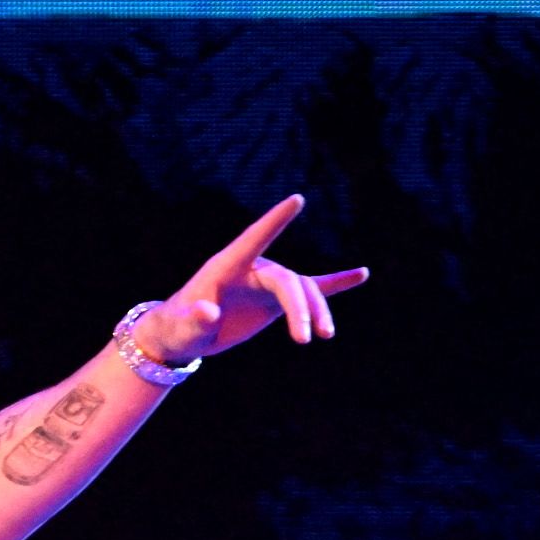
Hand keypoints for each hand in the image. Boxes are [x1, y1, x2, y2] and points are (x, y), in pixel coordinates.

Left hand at [136, 195, 368, 364]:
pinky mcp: (275, 301)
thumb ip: (194, 319)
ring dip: (317, 311)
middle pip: (287, 282)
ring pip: (302, 290)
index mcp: (228, 266)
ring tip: (326, 335)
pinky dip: (336, 284)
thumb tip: (207, 311)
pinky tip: (362, 274)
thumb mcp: (183, 328)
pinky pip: (310, 289)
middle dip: (300, 308)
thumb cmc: (178, 329)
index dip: (275, 221)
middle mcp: (253, 269)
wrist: (183, 335)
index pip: (255, 238)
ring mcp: (267, 283)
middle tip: (305, 340)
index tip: (296, 199)